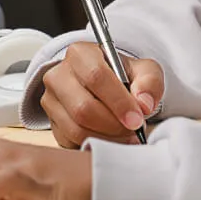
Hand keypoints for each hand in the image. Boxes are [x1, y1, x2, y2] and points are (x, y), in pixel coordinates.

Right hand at [40, 42, 163, 148]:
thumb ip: (149, 83)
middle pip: (83, 108)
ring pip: (76, 129)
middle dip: (113, 125)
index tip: (137, 119)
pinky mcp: (52, 124)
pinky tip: (112, 139)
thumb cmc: (124, 76)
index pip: (96, 77)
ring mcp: (51, 101)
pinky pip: (72, 142)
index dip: (119, 102)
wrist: (107, 86)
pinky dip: (96, 145)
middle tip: (134, 130)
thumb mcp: (144, 71)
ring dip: (107, 138)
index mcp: (80, 54)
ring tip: (127, 135)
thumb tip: (144, 104)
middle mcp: (58, 75)